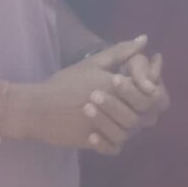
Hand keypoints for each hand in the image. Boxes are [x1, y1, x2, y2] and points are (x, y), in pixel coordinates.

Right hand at [17, 37, 160, 152]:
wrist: (36, 108)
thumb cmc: (64, 84)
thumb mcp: (92, 63)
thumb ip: (121, 52)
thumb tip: (145, 39)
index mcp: (116, 84)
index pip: (149, 92)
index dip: (151, 92)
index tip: (142, 89)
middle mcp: (114, 106)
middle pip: (142, 114)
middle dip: (138, 108)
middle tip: (127, 105)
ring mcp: (104, 126)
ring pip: (130, 132)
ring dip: (125, 124)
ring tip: (113, 117)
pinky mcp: (92, 142)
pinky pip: (114, 147)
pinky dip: (113, 142)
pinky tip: (103, 133)